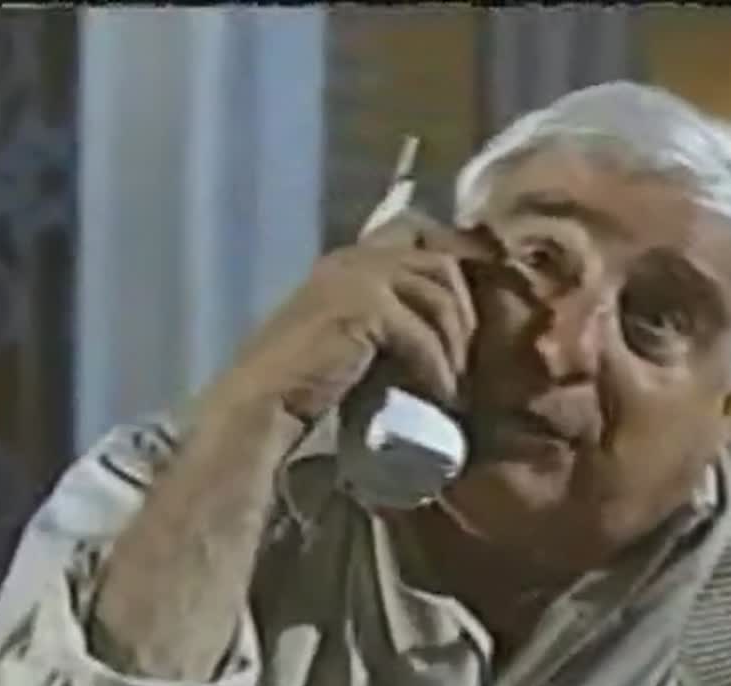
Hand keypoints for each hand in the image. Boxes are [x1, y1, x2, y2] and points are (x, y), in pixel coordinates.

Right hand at [202, 209, 493, 424]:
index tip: (469, 321)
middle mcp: (354, 257)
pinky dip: (437, 368)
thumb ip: (385, 318)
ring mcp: (357, 277)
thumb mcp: (352, 337)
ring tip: (455, 385)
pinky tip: (440, 396)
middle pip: (441, 264)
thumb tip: (445, 327)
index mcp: (349, 259)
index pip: (419, 235)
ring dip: (455, 345)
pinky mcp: (362, 307)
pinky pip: (422, 333)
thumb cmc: (303, 383)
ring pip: (439, 297)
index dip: (454, 268)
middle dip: (465, 314)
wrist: (261, 405)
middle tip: (467, 361)